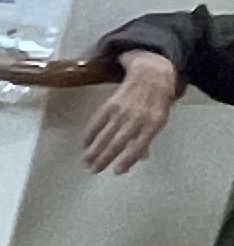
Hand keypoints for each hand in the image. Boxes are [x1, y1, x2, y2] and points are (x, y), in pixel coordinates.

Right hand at [85, 47, 182, 174]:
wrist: (153, 74)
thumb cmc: (158, 101)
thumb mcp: (160, 119)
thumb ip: (148, 138)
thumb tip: (141, 158)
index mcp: (154, 123)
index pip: (139, 145)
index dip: (127, 160)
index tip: (116, 171)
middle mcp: (137, 118)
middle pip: (118, 142)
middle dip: (104, 157)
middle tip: (94, 170)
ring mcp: (123, 110)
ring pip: (106, 134)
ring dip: (94, 149)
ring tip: (86, 161)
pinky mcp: (112, 103)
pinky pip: (98, 121)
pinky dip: (90, 133)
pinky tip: (85, 143)